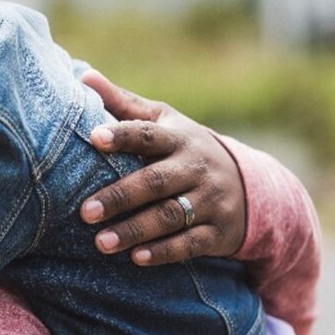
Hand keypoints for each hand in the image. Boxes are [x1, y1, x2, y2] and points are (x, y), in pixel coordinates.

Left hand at [78, 70, 246, 265]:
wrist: (250, 187)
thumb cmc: (186, 150)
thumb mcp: (164, 123)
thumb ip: (125, 105)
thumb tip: (84, 75)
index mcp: (179, 138)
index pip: (148, 135)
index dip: (123, 136)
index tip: (94, 139)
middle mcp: (197, 168)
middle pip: (155, 182)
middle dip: (120, 197)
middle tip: (85, 212)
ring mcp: (210, 201)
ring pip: (170, 216)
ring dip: (134, 230)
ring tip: (100, 243)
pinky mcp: (218, 232)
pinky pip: (191, 244)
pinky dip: (164, 252)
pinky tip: (137, 258)